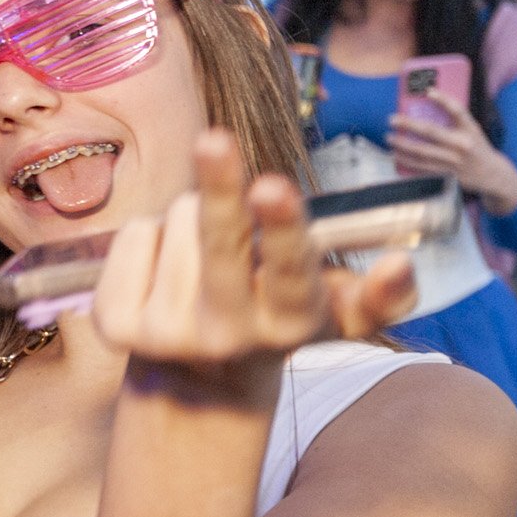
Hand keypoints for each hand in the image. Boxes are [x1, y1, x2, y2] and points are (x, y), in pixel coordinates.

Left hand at [91, 130, 416, 395]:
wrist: (200, 377)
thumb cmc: (278, 315)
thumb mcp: (338, 314)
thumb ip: (383, 296)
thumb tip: (400, 266)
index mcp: (289, 322)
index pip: (290, 269)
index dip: (281, 226)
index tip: (272, 188)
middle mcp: (227, 334)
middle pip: (219, 244)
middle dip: (220, 188)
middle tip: (214, 138)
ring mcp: (165, 334)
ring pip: (176, 222)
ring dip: (193, 217)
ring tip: (206, 251)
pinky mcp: (116, 325)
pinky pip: (135, 235)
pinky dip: (152, 233)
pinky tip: (168, 264)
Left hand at [389, 90, 516, 211]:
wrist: (490, 173)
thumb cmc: (476, 146)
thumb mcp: (472, 129)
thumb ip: (454, 120)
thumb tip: (427, 105)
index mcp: (470, 129)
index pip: (458, 111)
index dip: (444, 100)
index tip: (429, 91)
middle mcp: (462, 144)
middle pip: (431, 132)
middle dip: (408, 124)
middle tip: (392, 119)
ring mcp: (453, 160)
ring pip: (422, 152)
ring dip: (402, 144)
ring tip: (389, 138)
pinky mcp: (445, 172)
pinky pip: (421, 167)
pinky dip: (406, 161)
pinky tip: (395, 155)